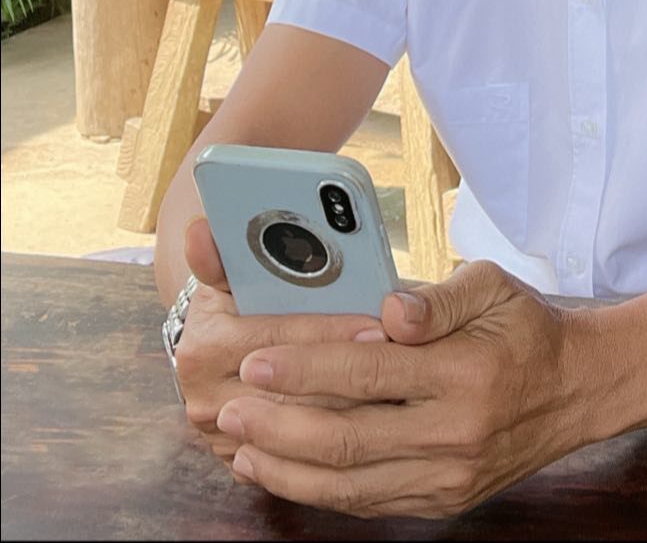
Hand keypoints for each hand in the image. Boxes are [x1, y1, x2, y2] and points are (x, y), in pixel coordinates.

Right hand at [175, 218, 385, 465]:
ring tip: (404, 384)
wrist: (222, 348)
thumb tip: (200, 230)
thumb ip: (224, 252)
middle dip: (352, 372)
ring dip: (356, 407)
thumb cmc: (243, 298)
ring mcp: (228, 436)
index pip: (279, 339)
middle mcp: (207, 398)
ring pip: (305, 430)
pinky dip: (344, 436)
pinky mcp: (247, 459)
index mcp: (205, 346)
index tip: (380, 327)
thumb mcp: (233, 271)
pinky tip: (383, 415)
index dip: (332, 331)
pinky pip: (303, 457)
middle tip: (404, 356)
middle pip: (294, 391)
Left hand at [216, 260, 590, 519]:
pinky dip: (319, 491)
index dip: (305, 370)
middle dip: (278, 425)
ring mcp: (448, 477)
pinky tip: (285, 471)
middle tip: (228, 407)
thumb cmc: (525, 328)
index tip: (257, 362)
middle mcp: (454, 433)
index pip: (368, 375)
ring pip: (349, 483)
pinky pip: (368, 502)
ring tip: (241, 445)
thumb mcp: (492, 286)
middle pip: (348, 438)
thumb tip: (388, 313)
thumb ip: (438, 297)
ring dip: (286, 467)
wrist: (577, 389)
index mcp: (464, 372)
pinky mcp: (443, 501)